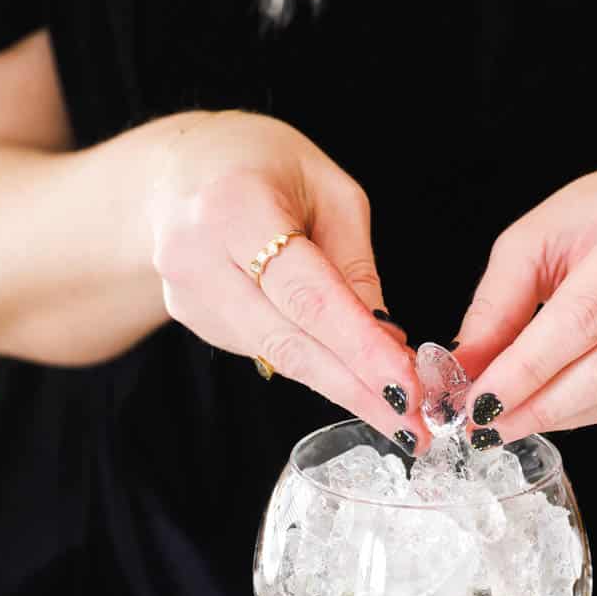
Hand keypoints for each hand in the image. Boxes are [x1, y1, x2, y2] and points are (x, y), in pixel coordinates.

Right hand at [147, 111, 424, 446]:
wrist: (179, 169)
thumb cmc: (265, 165)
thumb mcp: (329, 191)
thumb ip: (355, 265)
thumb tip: (389, 341)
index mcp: (235, 207)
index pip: (308, 295)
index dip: (361, 348)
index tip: (411, 389)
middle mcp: (197, 256)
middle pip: (289, 342)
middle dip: (359, 390)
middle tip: (417, 430)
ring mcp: (187, 295)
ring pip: (278, 357)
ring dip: (344, 386)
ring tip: (400, 409)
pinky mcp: (192, 319)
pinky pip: (265, 350)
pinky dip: (314, 364)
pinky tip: (352, 372)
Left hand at [453, 166, 596, 441]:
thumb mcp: (539, 236)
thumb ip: (498, 304)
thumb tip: (464, 368)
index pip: (582, 317)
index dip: (527, 368)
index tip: (480, 401)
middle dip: (542, 403)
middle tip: (489, 425)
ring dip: (564, 414)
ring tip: (514, 420)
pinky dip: (591, 409)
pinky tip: (556, 408)